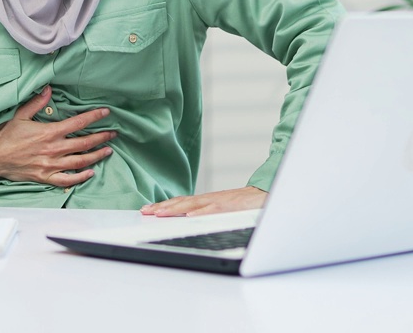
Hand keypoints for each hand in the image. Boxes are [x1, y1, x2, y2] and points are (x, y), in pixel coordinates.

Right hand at [0, 85, 115, 186]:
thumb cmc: (5, 136)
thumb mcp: (20, 115)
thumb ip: (37, 102)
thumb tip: (49, 89)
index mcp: (48, 132)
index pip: (77, 123)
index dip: (94, 117)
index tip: (106, 113)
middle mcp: (53, 149)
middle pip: (84, 143)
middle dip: (101, 137)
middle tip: (113, 134)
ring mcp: (50, 165)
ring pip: (79, 161)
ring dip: (96, 156)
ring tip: (108, 151)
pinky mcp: (45, 177)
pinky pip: (67, 180)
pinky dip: (80, 177)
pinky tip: (90, 172)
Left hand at [140, 186, 267, 216]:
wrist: (266, 194)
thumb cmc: (245, 204)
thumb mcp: (222, 209)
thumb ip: (207, 212)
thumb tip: (190, 219)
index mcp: (207, 201)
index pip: (182, 202)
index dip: (164, 205)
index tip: (148, 210)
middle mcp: (210, 199)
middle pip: (182, 202)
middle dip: (163, 207)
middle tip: (145, 211)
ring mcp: (219, 202)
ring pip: (193, 204)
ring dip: (175, 208)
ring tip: (159, 213)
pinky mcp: (230, 206)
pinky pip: (214, 209)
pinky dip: (201, 212)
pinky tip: (189, 216)